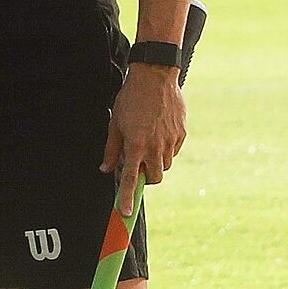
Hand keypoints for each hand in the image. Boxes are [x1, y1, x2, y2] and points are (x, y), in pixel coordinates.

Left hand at [100, 64, 186, 216]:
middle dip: (146, 177)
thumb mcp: (114, 124)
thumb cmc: (131, 99)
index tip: (125, 212)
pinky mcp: (182, 133)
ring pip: (165, 165)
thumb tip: (106, 169)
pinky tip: (159, 133)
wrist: (156, 76)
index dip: (127, 198)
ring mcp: (171, 140)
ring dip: (156, 163)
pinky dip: (167, 149)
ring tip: (149, 144)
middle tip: (139, 165)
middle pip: (155, 178)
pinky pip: (174, 150)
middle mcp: (155, 146)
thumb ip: (111, 150)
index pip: (130, 179)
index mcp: (135, 145)